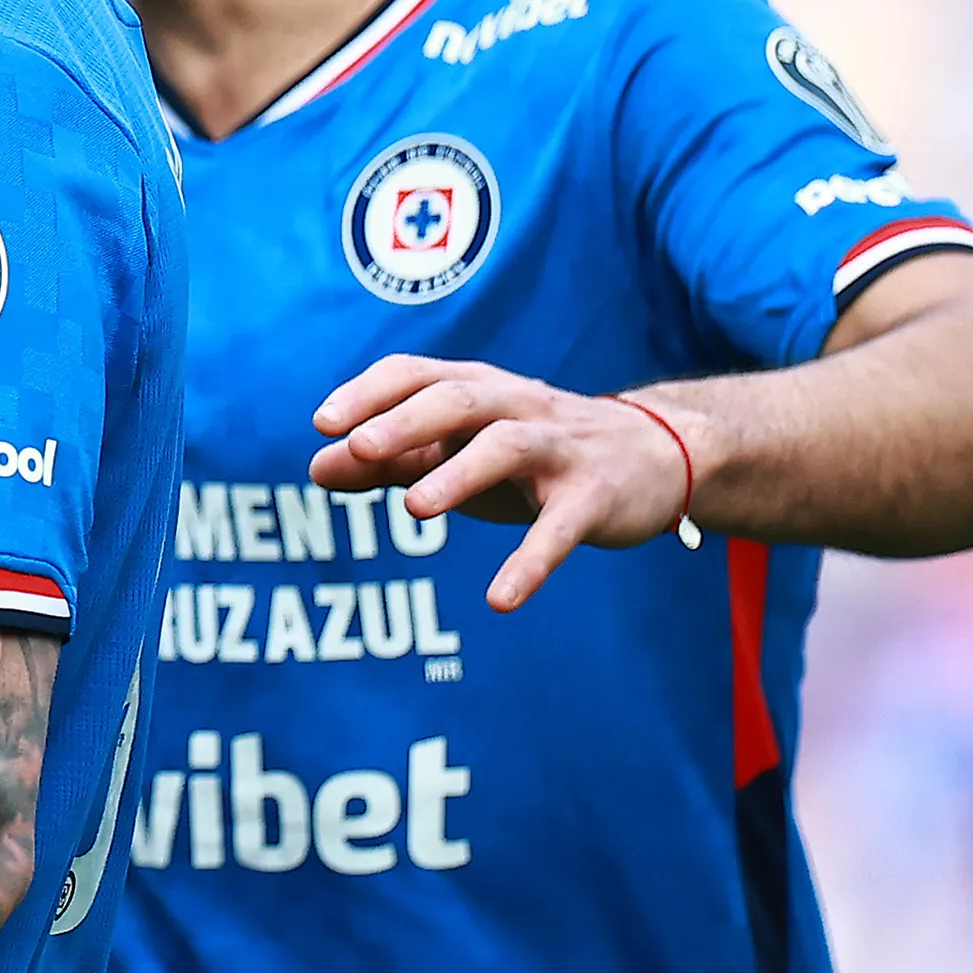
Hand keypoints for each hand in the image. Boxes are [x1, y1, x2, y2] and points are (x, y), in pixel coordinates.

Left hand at [309, 355, 696, 610]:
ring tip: (414, 509)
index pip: (417, 374)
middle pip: (460, 400)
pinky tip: (500, 598)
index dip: (369, 393)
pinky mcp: (596, 496)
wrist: (656, 456)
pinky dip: (531, 562)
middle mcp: (517, 407)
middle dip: (408, 419)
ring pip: (508, 447)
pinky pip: (561, 529)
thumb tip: (316, 467)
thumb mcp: (460, 451)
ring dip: (459, 474)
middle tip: (360, 447)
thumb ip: (392, 459)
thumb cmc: (533, 455)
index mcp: (478, 391)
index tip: (323, 423)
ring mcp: (560, 450)